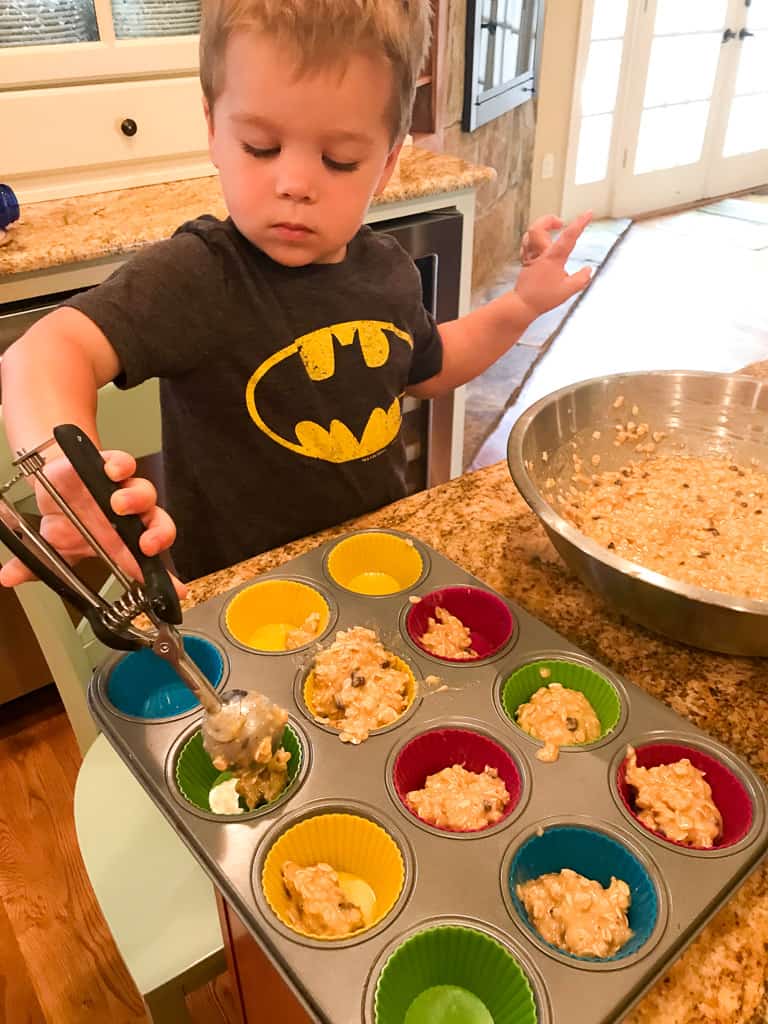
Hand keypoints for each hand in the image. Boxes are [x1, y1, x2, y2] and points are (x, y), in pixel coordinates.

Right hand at [0, 449, 185, 597]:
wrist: (56, 481)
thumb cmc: (66, 517)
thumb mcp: (52, 547)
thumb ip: (38, 566)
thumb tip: (7, 578)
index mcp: (121, 542)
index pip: (147, 562)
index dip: (164, 577)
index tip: (176, 591)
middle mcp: (129, 518)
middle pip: (158, 525)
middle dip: (157, 536)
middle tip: (146, 544)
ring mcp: (121, 490)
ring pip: (143, 494)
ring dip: (135, 500)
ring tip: (118, 504)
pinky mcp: (110, 464)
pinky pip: (124, 464)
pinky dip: (121, 466)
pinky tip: (113, 471)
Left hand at [515, 211, 592, 318]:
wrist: (522, 304)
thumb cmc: (543, 298)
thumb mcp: (568, 290)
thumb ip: (581, 279)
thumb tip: (588, 270)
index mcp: (553, 257)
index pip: (569, 235)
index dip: (580, 222)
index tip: (588, 214)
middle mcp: (540, 253)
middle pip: (538, 227)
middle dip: (550, 219)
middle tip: (560, 221)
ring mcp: (530, 256)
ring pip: (530, 233)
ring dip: (541, 227)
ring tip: (550, 228)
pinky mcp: (524, 262)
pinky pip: (526, 243)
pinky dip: (533, 238)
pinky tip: (539, 242)